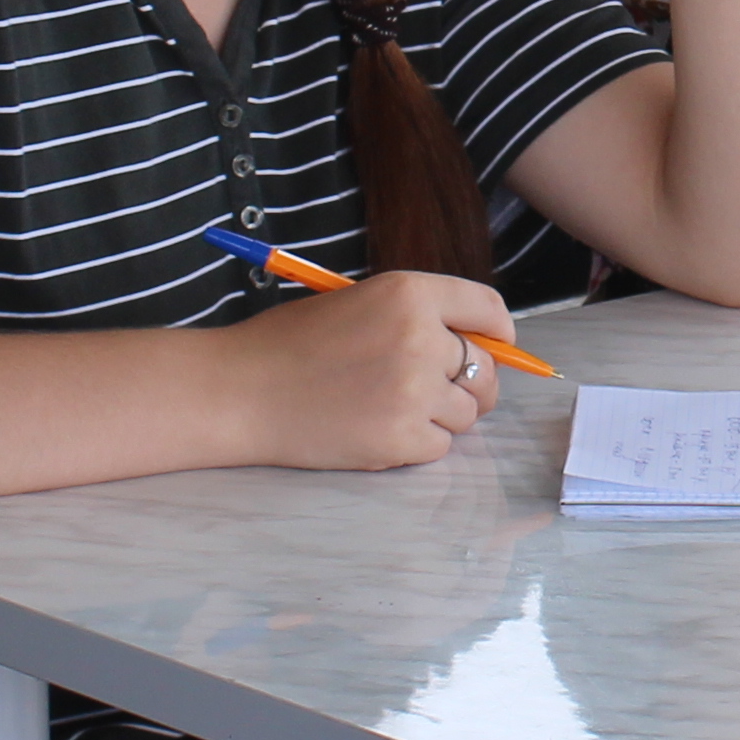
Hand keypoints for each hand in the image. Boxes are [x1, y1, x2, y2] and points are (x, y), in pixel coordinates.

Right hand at [221, 269, 512, 469]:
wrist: (240, 390)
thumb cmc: (289, 344)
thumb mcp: (358, 303)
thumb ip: (416, 317)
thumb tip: (474, 344)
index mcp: (410, 294)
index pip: (488, 310)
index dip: (500, 333)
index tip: (499, 346)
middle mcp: (421, 339)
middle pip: (485, 368)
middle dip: (473, 383)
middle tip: (443, 392)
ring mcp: (414, 391)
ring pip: (465, 413)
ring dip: (439, 416)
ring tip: (389, 408)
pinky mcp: (401, 437)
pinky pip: (439, 446)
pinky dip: (417, 444)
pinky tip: (377, 430)